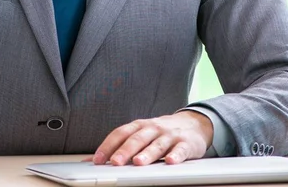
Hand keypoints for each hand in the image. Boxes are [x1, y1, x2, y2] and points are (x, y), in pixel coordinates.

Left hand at [92, 110, 213, 165]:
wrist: (192, 123)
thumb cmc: (161, 132)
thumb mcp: (142, 134)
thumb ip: (123, 145)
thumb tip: (95, 159)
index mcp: (139, 126)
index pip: (120, 133)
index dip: (108, 145)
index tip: (98, 159)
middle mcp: (153, 128)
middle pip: (137, 139)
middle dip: (125, 151)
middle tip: (115, 162)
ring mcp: (169, 135)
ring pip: (156, 145)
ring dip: (147, 154)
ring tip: (138, 163)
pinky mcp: (186, 143)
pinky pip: (180, 150)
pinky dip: (175, 155)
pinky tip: (170, 162)